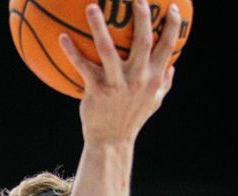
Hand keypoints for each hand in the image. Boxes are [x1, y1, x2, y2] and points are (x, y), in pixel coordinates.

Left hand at [59, 0, 181, 144]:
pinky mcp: (96, 91)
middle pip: (142, 41)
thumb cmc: (131, 119)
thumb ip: (164, 83)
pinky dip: (71, 52)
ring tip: (92, 7)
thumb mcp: (154, 103)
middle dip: (142, 17)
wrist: (111, 141)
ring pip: (108, 50)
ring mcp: (116, 84)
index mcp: (153, 78)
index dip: (173, 27)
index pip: (167, 47)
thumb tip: (173, 66)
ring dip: (99, 27)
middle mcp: (137, 79)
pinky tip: (62, 37)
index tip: (174, 8)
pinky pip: (82, 66)